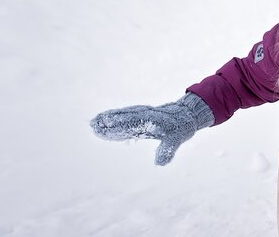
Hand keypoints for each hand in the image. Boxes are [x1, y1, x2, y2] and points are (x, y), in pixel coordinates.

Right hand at [90, 93, 214, 164]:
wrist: (185, 114)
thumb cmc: (180, 128)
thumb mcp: (176, 141)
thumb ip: (167, 151)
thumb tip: (159, 163)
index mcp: (152, 122)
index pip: (131, 125)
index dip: (118, 127)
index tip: (105, 129)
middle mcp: (145, 115)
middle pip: (124, 118)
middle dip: (109, 122)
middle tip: (92, 125)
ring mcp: (142, 114)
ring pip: (123, 115)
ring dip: (109, 118)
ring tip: (93, 122)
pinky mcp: (140, 115)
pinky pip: (125, 115)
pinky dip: (114, 117)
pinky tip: (104, 120)